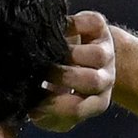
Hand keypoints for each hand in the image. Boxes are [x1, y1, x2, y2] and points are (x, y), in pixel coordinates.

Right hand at [32, 10, 115, 132]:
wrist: (68, 56)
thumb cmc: (57, 87)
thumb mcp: (49, 109)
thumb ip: (43, 114)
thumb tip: (32, 104)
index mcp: (96, 102)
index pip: (78, 108)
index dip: (53, 105)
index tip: (35, 102)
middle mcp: (106, 78)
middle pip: (93, 81)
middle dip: (63, 76)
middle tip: (43, 73)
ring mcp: (106, 51)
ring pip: (98, 55)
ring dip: (69, 54)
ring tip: (51, 54)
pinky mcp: (99, 26)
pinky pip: (91, 23)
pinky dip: (73, 25)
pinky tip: (58, 32)